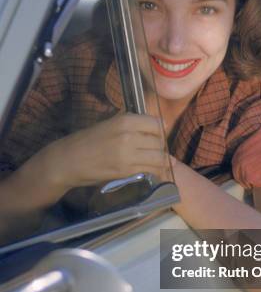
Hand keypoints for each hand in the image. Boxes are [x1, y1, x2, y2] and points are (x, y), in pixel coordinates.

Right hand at [44, 113, 165, 191]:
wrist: (68, 160)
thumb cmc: (87, 140)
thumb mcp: (110, 124)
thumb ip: (132, 125)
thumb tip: (160, 126)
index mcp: (125, 120)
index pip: (156, 123)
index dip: (158, 131)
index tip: (154, 136)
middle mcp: (129, 135)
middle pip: (159, 141)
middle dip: (159, 147)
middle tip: (152, 152)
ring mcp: (128, 154)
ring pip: (158, 157)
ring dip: (159, 160)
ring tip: (153, 162)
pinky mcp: (126, 171)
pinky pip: (151, 170)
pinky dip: (154, 171)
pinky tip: (149, 171)